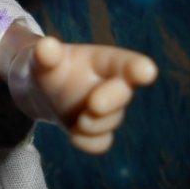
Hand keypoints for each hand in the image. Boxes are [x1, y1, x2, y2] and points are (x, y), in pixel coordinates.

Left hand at [30, 36, 156, 153]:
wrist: (41, 89)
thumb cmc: (49, 66)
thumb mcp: (44, 58)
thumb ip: (46, 53)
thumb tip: (45, 45)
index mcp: (104, 61)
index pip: (127, 62)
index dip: (138, 67)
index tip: (148, 71)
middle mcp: (112, 85)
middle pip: (124, 93)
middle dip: (112, 100)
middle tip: (93, 105)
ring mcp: (106, 110)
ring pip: (111, 121)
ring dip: (95, 123)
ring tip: (78, 120)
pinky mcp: (96, 131)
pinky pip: (101, 143)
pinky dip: (89, 142)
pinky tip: (74, 135)